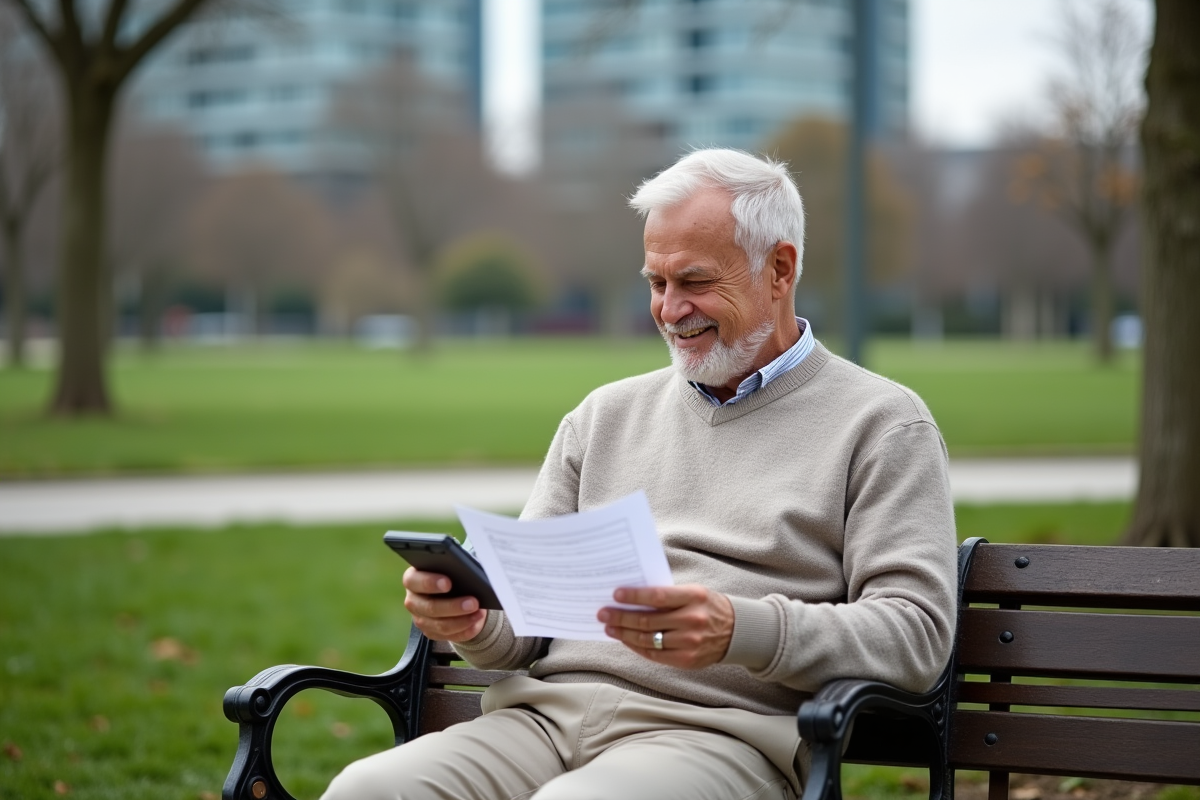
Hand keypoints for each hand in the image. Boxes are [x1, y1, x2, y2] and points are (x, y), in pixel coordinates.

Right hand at [403, 567, 487, 641]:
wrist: (453, 590)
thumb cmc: (450, 574)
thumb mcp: (450, 566)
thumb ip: (453, 568)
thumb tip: (468, 574)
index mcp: (412, 579)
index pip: (413, 581)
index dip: (429, 582)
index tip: (448, 583)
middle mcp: (413, 600)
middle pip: (429, 607)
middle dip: (453, 606)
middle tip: (473, 602)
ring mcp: (420, 619)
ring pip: (440, 625)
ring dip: (462, 621)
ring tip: (479, 613)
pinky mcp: (431, 632)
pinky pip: (448, 636)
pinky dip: (465, 631)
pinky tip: (476, 623)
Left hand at [597, 584, 733, 668]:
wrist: (737, 631)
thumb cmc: (708, 607)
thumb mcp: (694, 593)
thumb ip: (668, 596)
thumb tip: (633, 597)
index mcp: (694, 597)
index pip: (658, 596)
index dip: (634, 596)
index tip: (616, 595)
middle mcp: (692, 620)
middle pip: (648, 620)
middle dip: (621, 617)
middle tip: (603, 613)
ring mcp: (690, 642)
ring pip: (648, 639)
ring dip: (624, 633)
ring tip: (610, 627)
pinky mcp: (687, 660)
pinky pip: (655, 654)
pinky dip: (637, 647)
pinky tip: (626, 640)